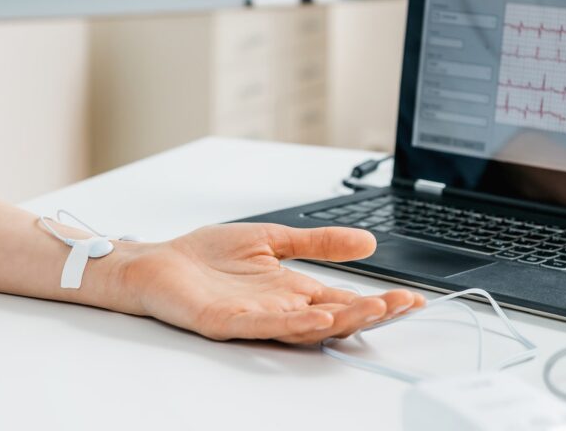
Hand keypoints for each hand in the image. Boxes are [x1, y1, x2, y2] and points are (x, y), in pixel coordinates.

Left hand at [108, 223, 425, 343]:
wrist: (156, 263)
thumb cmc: (205, 256)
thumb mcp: (272, 239)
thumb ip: (317, 243)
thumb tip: (366, 241)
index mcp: (291, 289)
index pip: (343, 298)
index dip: (377, 299)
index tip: (409, 298)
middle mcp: (278, 307)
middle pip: (333, 316)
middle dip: (370, 312)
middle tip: (401, 305)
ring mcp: (254, 318)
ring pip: (305, 326)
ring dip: (340, 320)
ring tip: (371, 311)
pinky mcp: (226, 322)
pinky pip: (264, 326)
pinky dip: (292, 323)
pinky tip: (316, 317)